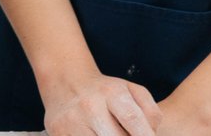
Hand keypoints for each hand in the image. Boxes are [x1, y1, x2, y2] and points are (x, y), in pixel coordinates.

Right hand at [42, 72, 161, 135]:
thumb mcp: (130, 90)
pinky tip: (96, 135)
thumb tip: (153, 134)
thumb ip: (150, 111)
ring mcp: (72, 121)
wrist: (65, 81)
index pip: (133, 119)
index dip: (146, 135)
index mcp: (111, 93)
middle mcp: (90, 106)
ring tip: (110, 133)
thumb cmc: (105, 91)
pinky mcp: (58, 133)